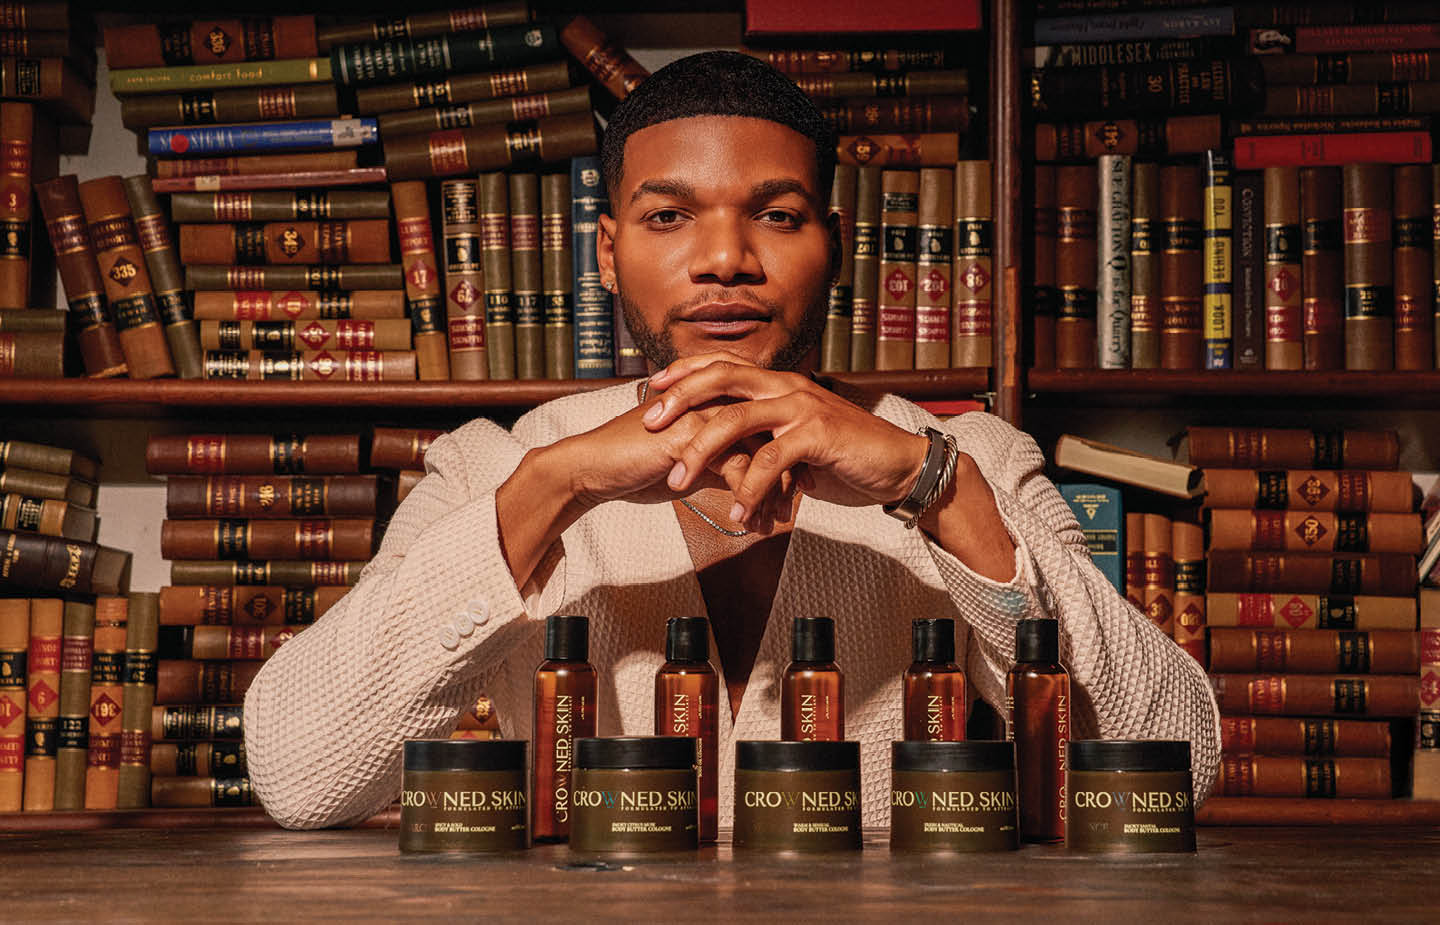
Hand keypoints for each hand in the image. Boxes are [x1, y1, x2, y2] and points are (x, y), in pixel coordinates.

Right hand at [558, 381, 791, 515]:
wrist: (591, 468)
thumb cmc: (631, 464)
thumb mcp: (685, 464)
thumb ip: (716, 464)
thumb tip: (744, 482)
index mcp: (711, 402)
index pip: (765, 419)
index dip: (786, 449)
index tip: (801, 478)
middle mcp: (710, 402)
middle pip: (770, 430)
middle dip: (791, 466)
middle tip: (804, 496)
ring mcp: (700, 416)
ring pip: (758, 448)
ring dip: (772, 487)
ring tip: (778, 517)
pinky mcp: (688, 438)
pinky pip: (735, 467)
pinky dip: (747, 498)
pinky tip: (748, 522)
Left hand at [641, 354, 930, 530]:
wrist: (899, 467)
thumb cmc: (846, 457)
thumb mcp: (796, 443)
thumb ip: (763, 440)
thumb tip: (726, 454)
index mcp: (780, 384)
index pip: (723, 366)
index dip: (685, 372)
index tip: (652, 387)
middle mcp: (788, 387)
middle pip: (721, 378)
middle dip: (680, 398)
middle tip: (649, 423)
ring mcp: (803, 407)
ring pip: (736, 419)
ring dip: (701, 453)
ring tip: (678, 483)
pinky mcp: (818, 434)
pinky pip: (770, 461)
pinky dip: (749, 490)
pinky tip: (738, 514)